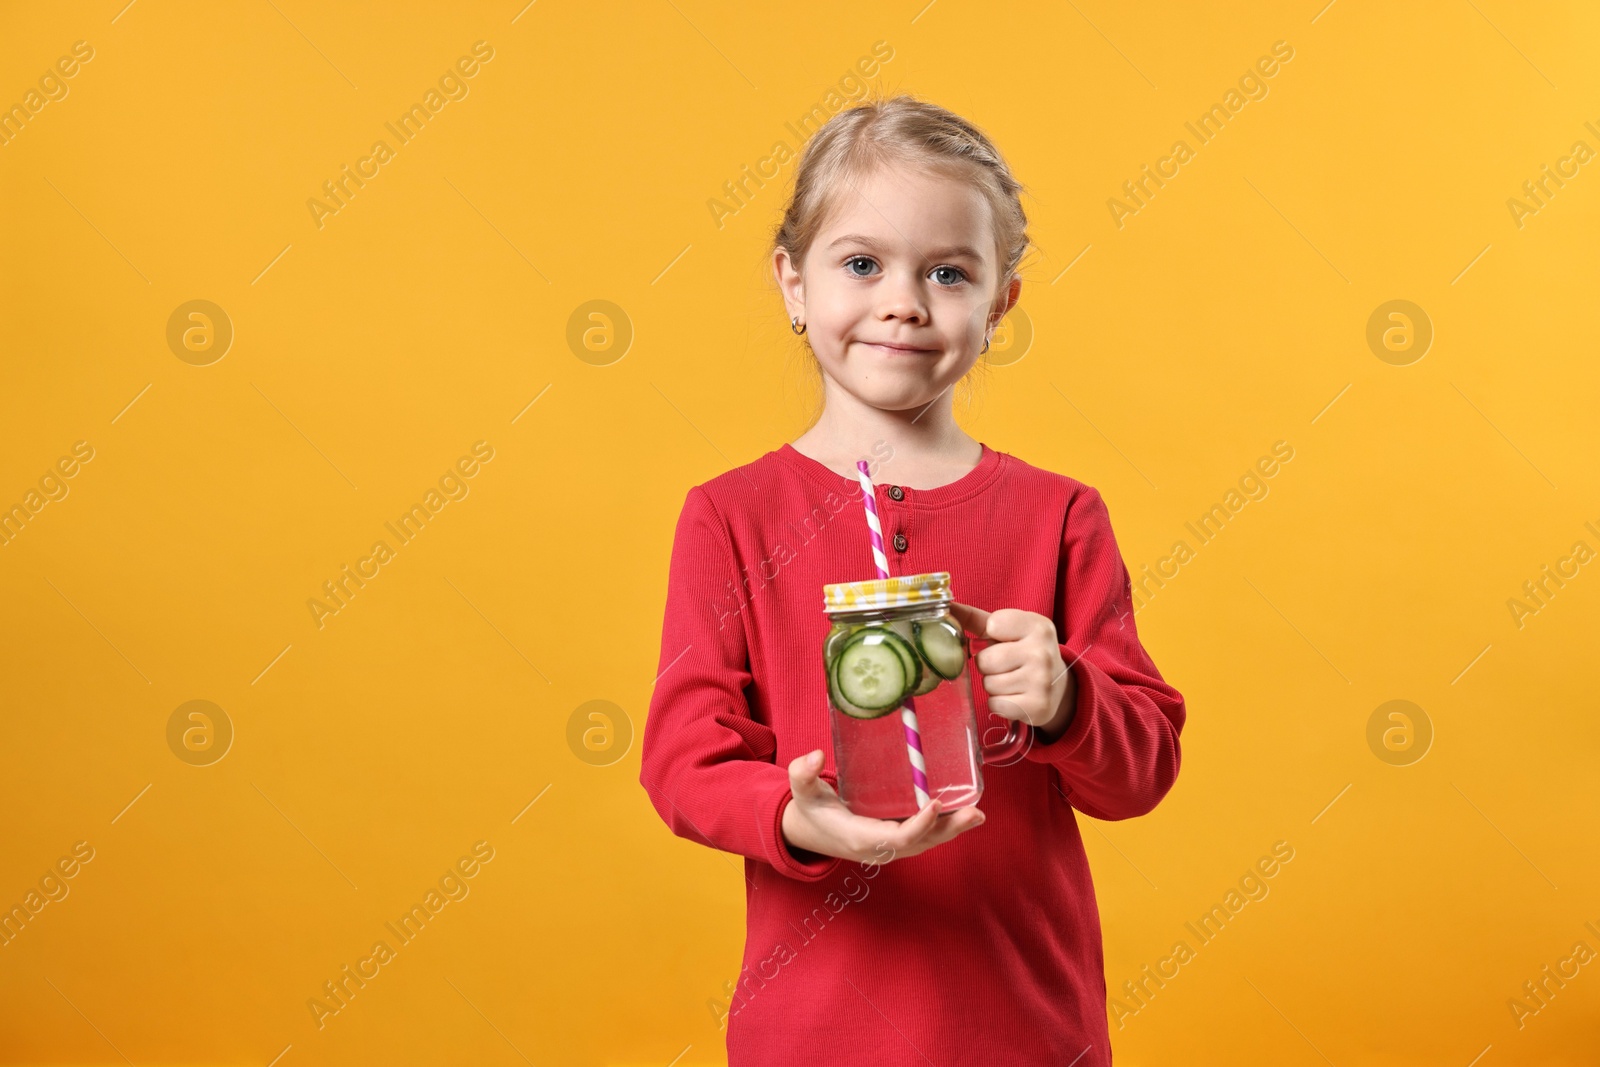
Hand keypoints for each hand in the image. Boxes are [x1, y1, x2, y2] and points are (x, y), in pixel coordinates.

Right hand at [780, 749, 985, 865]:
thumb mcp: (801, 790)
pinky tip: (966, 814)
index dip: (917, 825)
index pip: (896, 838)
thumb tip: (814, 756)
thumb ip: (802, 773)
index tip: (934, 803)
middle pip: (920, 843)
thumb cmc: (809, 809)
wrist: (808, 832)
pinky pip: (924, 837)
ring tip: (977, 814)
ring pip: (926, 842)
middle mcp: (879, 848)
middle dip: (948, 829)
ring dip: (953, 829)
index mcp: (858, 837)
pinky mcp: (895, 842)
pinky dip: (945, 828)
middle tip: (975, 813)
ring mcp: (889, 848)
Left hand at [947, 601, 1077, 742]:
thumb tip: (945, 605)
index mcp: (1037, 626)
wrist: (1058, 686)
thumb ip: (975, 618)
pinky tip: (1015, 697)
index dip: (991, 636)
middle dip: (988, 665)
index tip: (1005, 640)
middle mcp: (1042, 652)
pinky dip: (1000, 704)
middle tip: (1006, 665)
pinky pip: (995, 704)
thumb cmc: (1023, 651)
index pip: (993, 625)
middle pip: (985, 660)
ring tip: (1011, 680)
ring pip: (989, 684)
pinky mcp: (1037, 706)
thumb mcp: (1008, 629)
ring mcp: (1042, 681)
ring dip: (993, 685)